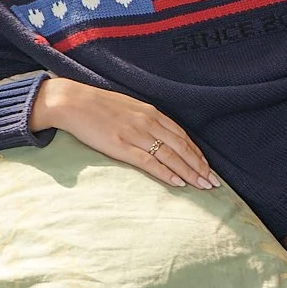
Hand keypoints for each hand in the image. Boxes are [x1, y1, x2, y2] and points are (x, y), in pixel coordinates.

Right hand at [30, 77, 217, 189]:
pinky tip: (179, 183)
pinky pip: (150, 162)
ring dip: (189, 173)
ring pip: (171, 156)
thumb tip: (156, 136)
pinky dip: (166, 173)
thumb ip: (144, 121)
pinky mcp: (122, 146)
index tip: (208, 167)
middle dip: (200, 166)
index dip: (197, 153)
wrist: (72, 101)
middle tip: (214, 182)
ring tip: (203, 186)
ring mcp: (136, 134)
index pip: (182, 136)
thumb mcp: (128, 108)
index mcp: (150, 113)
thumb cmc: (97, 105)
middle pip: (182, 147)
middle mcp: (148, 123)